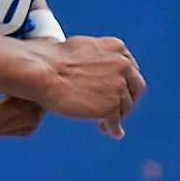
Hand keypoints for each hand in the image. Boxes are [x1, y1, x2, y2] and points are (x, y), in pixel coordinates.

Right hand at [28, 34, 146, 135]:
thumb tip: (102, 69)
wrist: (44, 73)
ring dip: (118, 116)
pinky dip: (114, 128)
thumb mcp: (83, 48)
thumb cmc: (53, 60)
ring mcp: (118, 86)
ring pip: (126, 106)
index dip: (126, 81)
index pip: (131, 68)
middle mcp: (122, 65)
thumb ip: (100, 57)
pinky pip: (116, 121)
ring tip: (106, 124)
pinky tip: (113, 132)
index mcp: (117, 48)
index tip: (120, 91)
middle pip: (135, 87)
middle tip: (120, 111)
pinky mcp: (110, 106)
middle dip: (129, 100)